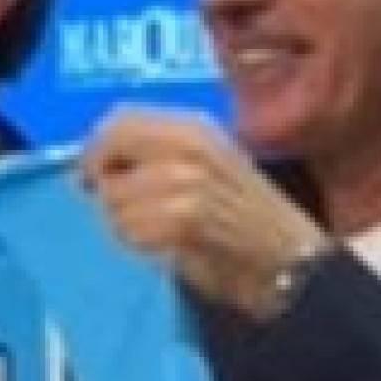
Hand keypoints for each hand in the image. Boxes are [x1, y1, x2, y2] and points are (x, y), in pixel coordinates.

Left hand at [81, 104, 327, 319]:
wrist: (289, 260)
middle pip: (109, 157)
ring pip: (113, 199)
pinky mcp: (183, 219)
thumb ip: (157, 154)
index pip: (120, 120)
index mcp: (194, 128)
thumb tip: (99, 163)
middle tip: (119, 207)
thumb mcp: (208, 165)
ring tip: (157, 232)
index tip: (91, 175)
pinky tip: (165, 248)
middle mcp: (188, 146)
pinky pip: (129, 229)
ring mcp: (186, 181)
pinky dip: (138, 244)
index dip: (97, 148)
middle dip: (106, 186)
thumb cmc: (248, 218)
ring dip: (124, 222)